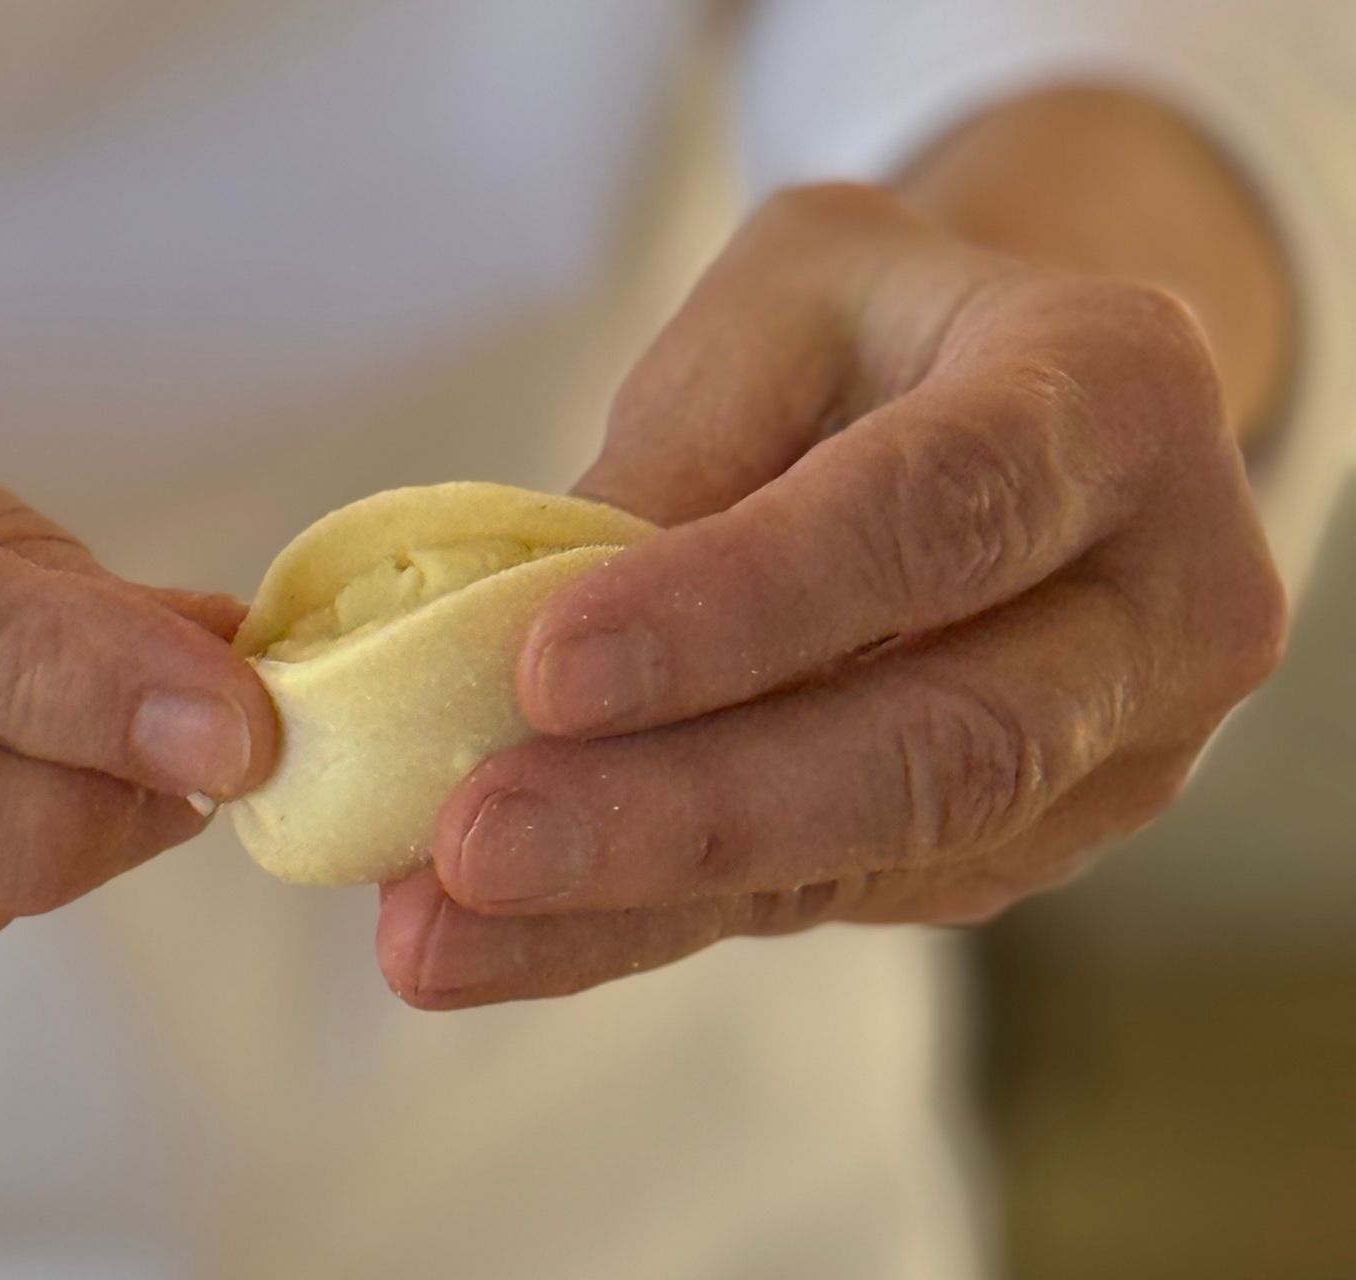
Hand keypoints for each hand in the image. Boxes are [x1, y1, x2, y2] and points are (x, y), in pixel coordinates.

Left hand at [379, 184, 1285, 1007]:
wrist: (1021, 415)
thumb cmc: (882, 332)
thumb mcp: (780, 301)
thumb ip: (682, 454)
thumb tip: (505, 650)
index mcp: (1112, 394)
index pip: (935, 514)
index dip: (743, 603)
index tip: (545, 671)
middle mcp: (1167, 594)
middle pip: (941, 742)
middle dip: (689, 808)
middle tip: (475, 842)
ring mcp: (1120, 748)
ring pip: (881, 855)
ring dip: (642, 903)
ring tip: (443, 930)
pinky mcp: (1031, 844)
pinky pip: (832, 895)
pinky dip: (654, 921)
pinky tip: (508, 933)